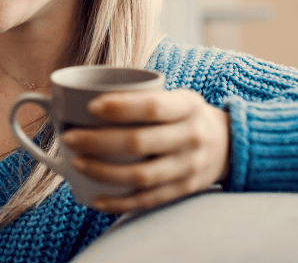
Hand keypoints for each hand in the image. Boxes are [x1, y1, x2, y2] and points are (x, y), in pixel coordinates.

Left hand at [60, 88, 229, 213]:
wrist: (229, 144)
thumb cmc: (184, 115)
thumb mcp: (175, 96)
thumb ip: (139, 96)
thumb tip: (78, 95)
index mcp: (188, 106)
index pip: (152, 107)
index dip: (120, 107)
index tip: (90, 107)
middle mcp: (191, 137)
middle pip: (139, 142)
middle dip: (97, 141)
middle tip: (69, 137)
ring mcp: (189, 167)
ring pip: (141, 175)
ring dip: (103, 171)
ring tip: (77, 162)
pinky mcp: (184, 190)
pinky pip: (148, 200)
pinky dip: (119, 203)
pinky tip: (96, 200)